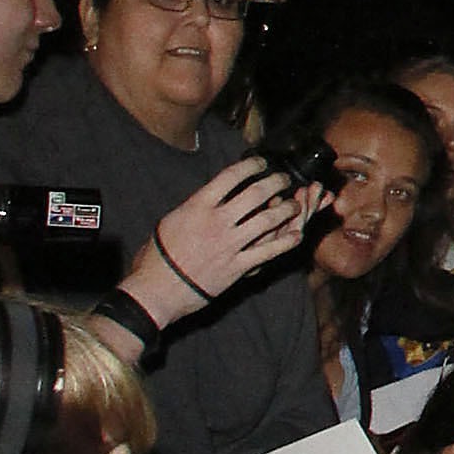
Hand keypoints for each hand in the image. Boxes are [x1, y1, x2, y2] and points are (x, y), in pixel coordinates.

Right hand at [141, 158, 319, 322]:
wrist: (157, 289)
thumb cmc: (159, 255)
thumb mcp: (171, 220)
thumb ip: (196, 207)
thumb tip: (213, 196)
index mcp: (198, 206)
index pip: (230, 176)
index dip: (251, 166)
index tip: (261, 163)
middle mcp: (217, 221)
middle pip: (255, 194)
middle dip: (275, 183)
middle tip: (284, 180)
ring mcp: (230, 245)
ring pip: (267, 221)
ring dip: (286, 210)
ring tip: (295, 204)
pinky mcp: (238, 267)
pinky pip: (269, 252)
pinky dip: (286, 242)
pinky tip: (296, 235)